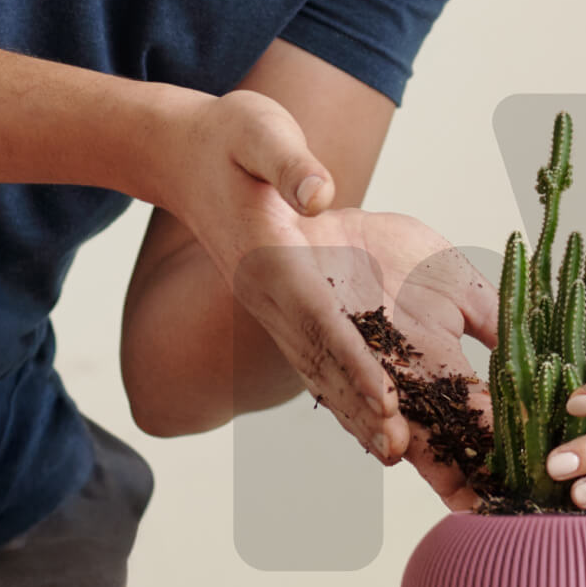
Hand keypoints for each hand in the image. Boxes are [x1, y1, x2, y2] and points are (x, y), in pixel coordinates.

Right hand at [156, 91, 494, 499]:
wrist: (187, 158)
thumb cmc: (229, 138)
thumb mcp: (256, 130)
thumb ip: (287, 161)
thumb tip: (317, 190)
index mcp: (271, 257)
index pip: (316, 316)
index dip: (350, 358)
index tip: (383, 396)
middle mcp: (272, 295)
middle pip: (320, 360)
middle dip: (357, 407)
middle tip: (398, 453)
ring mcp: (277, 308)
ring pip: (320, 369)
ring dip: (354, 413)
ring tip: (396, 455)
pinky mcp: (288, 308)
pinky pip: (321, 356)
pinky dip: (347, 391)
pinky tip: (376, 421)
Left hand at [289, 206, 498, 509]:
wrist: (311, 222)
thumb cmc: (382, 255)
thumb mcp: (457, 287)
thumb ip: (495, 323)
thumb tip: (542, 357)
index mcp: (430, 367)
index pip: (469, 423)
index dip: (492, 458)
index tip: (520, 492)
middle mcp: (389, 374)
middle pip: (424, 436)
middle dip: (449, 473)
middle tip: (478, 507)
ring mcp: (351, 355)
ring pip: (375, 409)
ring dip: (403, 440)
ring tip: (433, 470)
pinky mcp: (318, 324)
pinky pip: (340, 357)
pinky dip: (364, 382)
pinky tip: (386, 404)